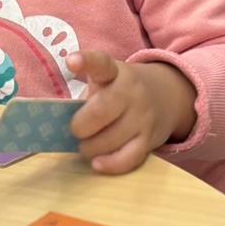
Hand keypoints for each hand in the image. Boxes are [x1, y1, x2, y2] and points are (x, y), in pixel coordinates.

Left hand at [68, 51, 196, 174]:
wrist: (166, 95)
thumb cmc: (119, 92)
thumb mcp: (105, 82)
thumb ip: (86, 97)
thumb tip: (58, 126)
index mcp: (114, 72)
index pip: (100, 63)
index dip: (85, 61)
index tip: (71, 61)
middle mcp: (131, 91)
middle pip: (100, 110)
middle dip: (80, 126)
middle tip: (75, 131)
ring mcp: (143, 116)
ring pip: (111, 138)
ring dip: (91, 148)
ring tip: (85, 147)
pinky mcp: (150, 139)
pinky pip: (129, 157)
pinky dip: (110, 164)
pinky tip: (97, 163)